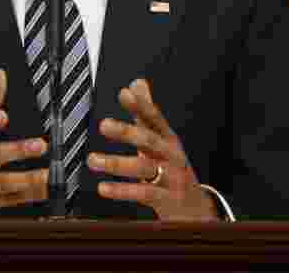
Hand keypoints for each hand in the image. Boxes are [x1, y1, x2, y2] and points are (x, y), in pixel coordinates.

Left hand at [89, 79, 219, 220]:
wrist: (195, 205)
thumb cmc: (172, 167)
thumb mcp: (162, 138)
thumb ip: (146, 112)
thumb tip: (137, 83)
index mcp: (168, 138)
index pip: (155, 117)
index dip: (141, 105)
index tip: (125, 94)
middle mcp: (170, 155)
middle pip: (149, 140)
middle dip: (126, 132)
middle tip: (104, 125)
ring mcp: (170, 177)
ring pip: (143, 168)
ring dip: (116, 163)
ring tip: (93, 160)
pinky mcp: (165, 199)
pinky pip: (142, 193)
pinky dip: (122, 191)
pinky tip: (104, 188)